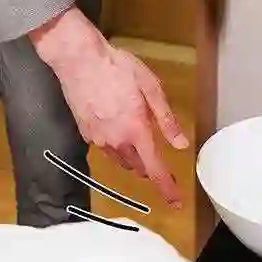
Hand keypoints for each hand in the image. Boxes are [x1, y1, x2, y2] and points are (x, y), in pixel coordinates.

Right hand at [31, 8, 187, 203]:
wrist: (80, 60)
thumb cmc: (117, 67)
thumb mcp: (150, 86)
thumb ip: (166, 119)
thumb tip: (181, 144)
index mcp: (137, 130)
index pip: (155, 169)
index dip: (168, 188)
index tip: (177, 201)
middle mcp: (117, 141)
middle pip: (138, 167)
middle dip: (150, 164)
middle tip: (155, 150)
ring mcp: (99, 139)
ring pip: (121, 159)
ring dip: (132, 155)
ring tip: (135, 133)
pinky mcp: (85, 134)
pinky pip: (105, 147)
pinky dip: (114, 143)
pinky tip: (114, 123)